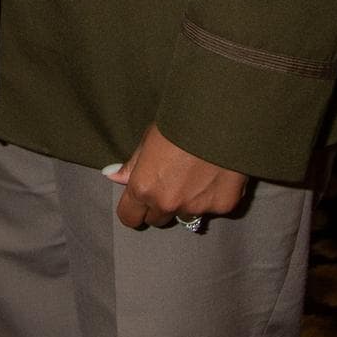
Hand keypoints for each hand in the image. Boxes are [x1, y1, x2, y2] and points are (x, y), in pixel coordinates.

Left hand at [110, 124, 247, 229]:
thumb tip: (113, 177)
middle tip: (172, 181)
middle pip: (158, 219)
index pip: (130, 217)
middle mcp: (168, 203)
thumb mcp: (149, 139)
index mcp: (144, 188)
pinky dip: (214, 196)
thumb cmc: (179, 122)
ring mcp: (197, 208)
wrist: (220, 116)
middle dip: (162, 205)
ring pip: (187, 215)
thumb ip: (132, 165)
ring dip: (188, 203)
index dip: (134, 210)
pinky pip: (214, 208)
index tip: (140, 201)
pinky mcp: (223, 205)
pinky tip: (217, 174)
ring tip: (197, 175)